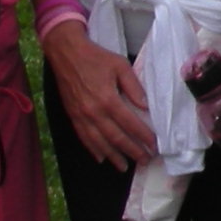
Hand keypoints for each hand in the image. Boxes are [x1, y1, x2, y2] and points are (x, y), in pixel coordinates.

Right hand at [44, 25, 151, 169]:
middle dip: (132, 151)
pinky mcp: (72, 116)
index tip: (154, 145)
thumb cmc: (96, 58)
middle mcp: (94, 112)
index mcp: (108, 99)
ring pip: (99, 142)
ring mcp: (81, 116)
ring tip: (125, 167)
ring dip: (113, 156)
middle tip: (145, 160)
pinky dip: (93, 150)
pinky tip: (101, 158)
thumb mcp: (120, 66)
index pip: (130, 123)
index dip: (143, 136)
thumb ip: (133, 87)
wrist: (66, 53)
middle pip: (116, 137)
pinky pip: (84, 138)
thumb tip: (145, 106)